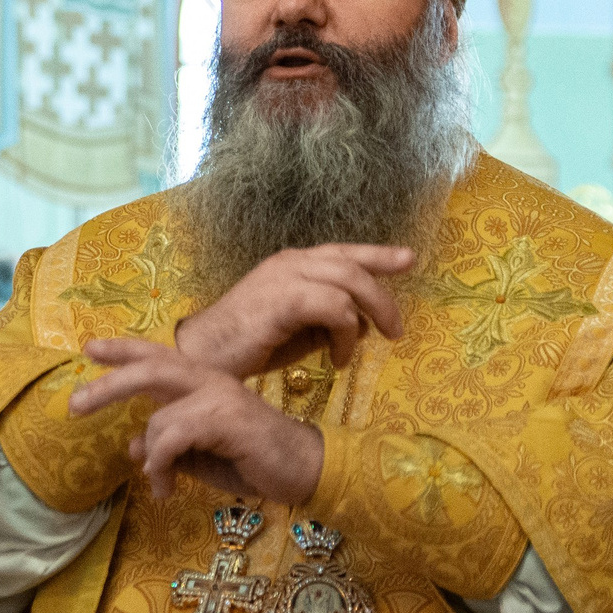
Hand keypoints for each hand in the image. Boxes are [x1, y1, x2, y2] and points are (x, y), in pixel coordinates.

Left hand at [73, 338, 324, 503]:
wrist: (304, 469)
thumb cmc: (252, 461)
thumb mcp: (199, 458)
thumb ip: (168, 448)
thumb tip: (133, 446)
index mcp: (202, 381)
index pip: (156, 356)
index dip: (122, 349)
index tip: (88, 347)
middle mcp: (209, 379)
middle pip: (149, 367)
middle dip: (107, 385)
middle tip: (72, 405)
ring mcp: (219, 395)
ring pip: (159, 418)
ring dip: (151, 461)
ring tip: (160, 487)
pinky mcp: (226, 417)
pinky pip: (173, 438)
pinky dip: (161, 466)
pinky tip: (167, 490)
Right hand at [172, 243, 412, 378]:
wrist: (202, 358)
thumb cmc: (246, 347)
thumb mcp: (298, 332)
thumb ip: (329, 322)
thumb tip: (365, 326)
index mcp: (292, 264)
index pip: (343, 251)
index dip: (378, 254)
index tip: (409, 259)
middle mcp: (290, 262)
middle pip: (353, 265)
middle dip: (383, 296)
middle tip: (396, 330)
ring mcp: (286, 277)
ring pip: (349, 283)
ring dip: (366, 319)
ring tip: (358, 352)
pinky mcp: (284, 299)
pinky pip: (335, 309)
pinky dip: (345, 335)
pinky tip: (337, 360)